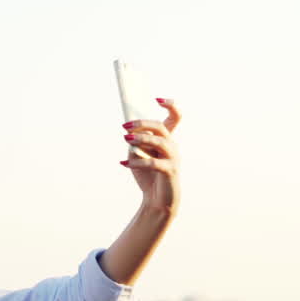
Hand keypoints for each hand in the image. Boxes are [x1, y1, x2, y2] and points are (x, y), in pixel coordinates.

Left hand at [121, 98, 179, 214]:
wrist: (156, 201)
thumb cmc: (147, 176)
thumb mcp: (138, 155)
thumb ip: (136, 143)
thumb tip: (129, 133)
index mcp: (167, 139)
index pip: (175, 117)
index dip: (170, 106)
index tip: (157, 99)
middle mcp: (173, 146)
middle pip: (161, 127)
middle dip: (143, 123)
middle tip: (125, 126)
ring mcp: (173, 158)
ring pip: (160, 142)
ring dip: (142, 138)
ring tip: (126, 138)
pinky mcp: (169, 172)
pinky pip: (154, 163)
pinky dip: (138, 162)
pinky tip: (124, 164)